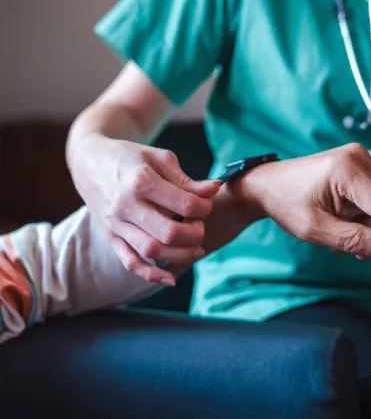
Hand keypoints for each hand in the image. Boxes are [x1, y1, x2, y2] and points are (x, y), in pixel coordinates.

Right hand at [69, 134, 219, 284]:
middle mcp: (126, 206)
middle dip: (195, 234)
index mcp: (141, 181)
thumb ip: (186, 179)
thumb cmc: (130, 157)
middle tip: (201, 226)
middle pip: (169, 232)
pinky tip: (171, 278)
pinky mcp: (110, 237)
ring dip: (180, 255)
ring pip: (151, 251)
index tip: (207, 204)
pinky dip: (151, 274)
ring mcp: (116, 224)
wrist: (90, 161)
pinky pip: (130, 262)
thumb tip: (215, 188)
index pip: (184, 204)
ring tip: (196, 249)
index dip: (204, 207)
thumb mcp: (159, 158)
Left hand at [231, 144, 370, 269]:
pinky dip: (369, 216)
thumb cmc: (286, 204)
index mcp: (348, 168)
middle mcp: (360, 156)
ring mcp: (361, 158)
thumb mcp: (316, 229)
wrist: (268, 184)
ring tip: (344, 234)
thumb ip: (355, 240)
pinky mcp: (359, 164)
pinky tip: (348, 224)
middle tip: (359, 252)